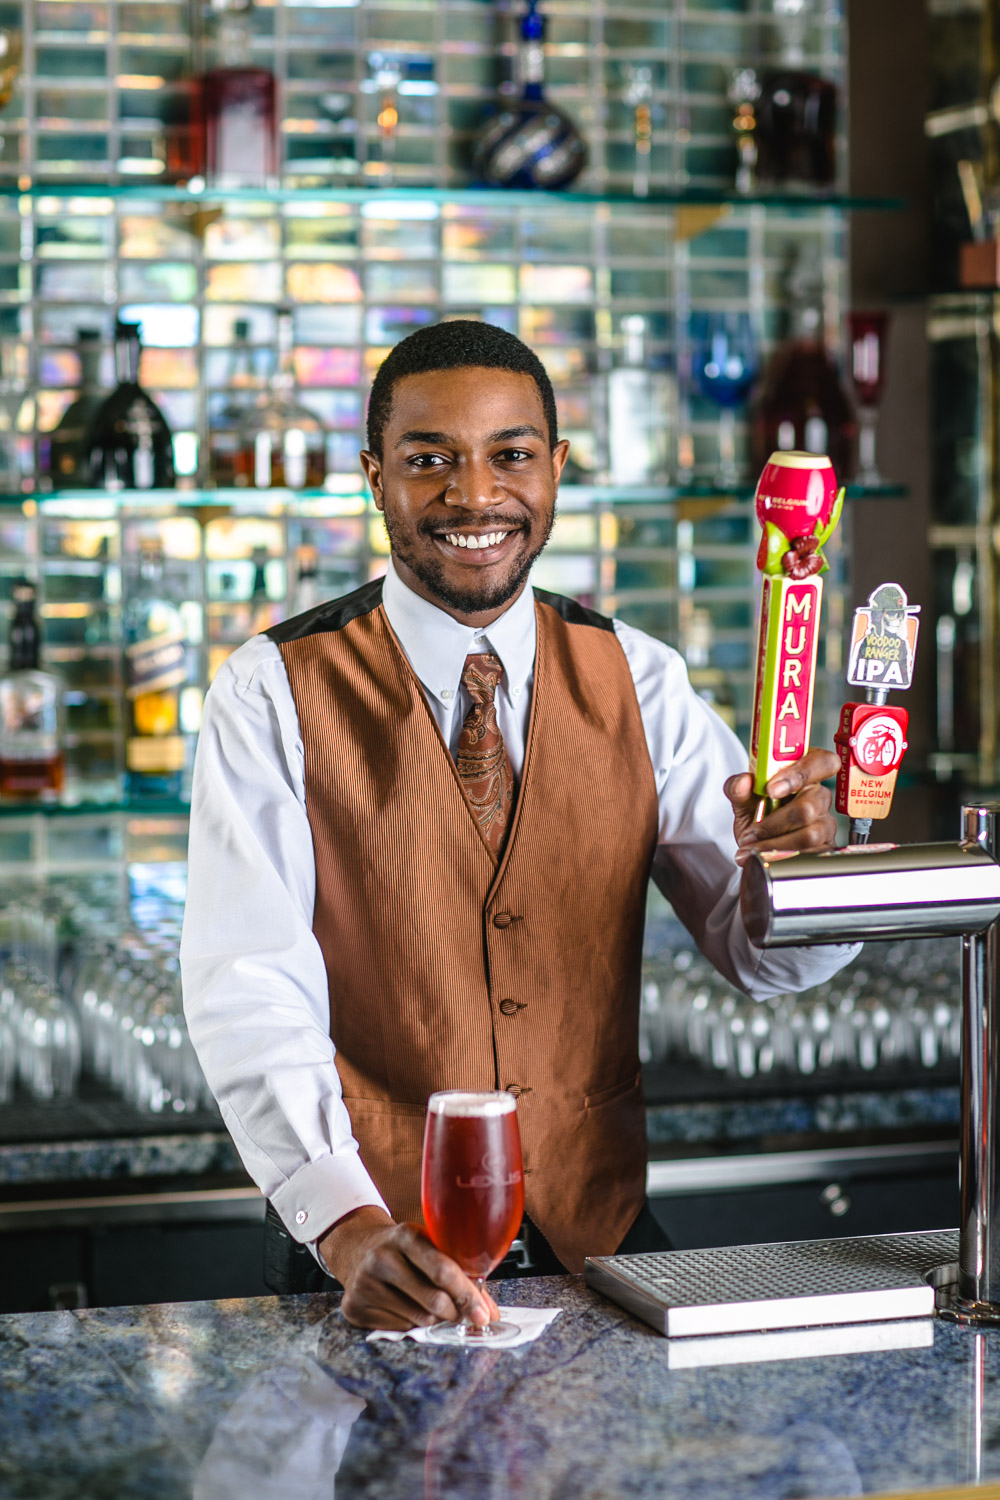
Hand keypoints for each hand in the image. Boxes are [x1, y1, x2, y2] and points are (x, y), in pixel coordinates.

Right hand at [318, 1205, 499, 1331]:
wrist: (358, 1249)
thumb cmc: (403, 1250)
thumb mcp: (429, 1246)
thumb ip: (459, 1273)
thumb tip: (488, 1311)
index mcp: (406, 1235)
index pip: (443, 1269)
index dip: (467, 1295)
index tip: (484, 1315)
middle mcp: (382, 1257)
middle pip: (433, 1300)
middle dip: (456, 1313)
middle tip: (465, 1317)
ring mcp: (365, 1283)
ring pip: (420, 1319)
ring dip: (435, 1320)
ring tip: (431, 1306)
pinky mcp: (355, 1307)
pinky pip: (400, 1329)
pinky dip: (412, 1324)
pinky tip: (406, 1307)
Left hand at [724, 748, 838, 866]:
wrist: (757, 845)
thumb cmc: (756, 814)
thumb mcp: (743, 799)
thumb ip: (738, 787)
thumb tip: (743, 782)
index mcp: (805, 773)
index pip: (822, 762)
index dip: (800, 774)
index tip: (771, 790)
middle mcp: (820, 796)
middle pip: (809, 806)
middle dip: (774, 823)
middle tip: (751, 832)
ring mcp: (825, 823)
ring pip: (809, 835)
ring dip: (775, 844)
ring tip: (752, 848)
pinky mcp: (825, 848)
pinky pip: (811, 855)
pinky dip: (783, 858)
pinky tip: (765, 858)